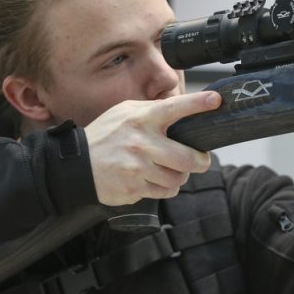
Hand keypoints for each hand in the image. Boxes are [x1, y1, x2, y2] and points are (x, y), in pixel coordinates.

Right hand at [84, 91, 220, 205]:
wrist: (76, 165)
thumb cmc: (105, 135)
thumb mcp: (125, 112)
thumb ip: (152, 111)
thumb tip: (182, 111)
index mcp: (142, 119)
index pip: (174, 108)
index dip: (197, 104)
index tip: (216, 100)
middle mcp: (141, 142)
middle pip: (188, 158)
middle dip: (201, 161)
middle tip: (202, 160)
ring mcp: (137, 167)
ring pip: (178, 178)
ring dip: (179, 176)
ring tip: (168, 169)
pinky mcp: (134, 188)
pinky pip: (164, 192)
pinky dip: (165, 188)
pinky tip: (154, 179)